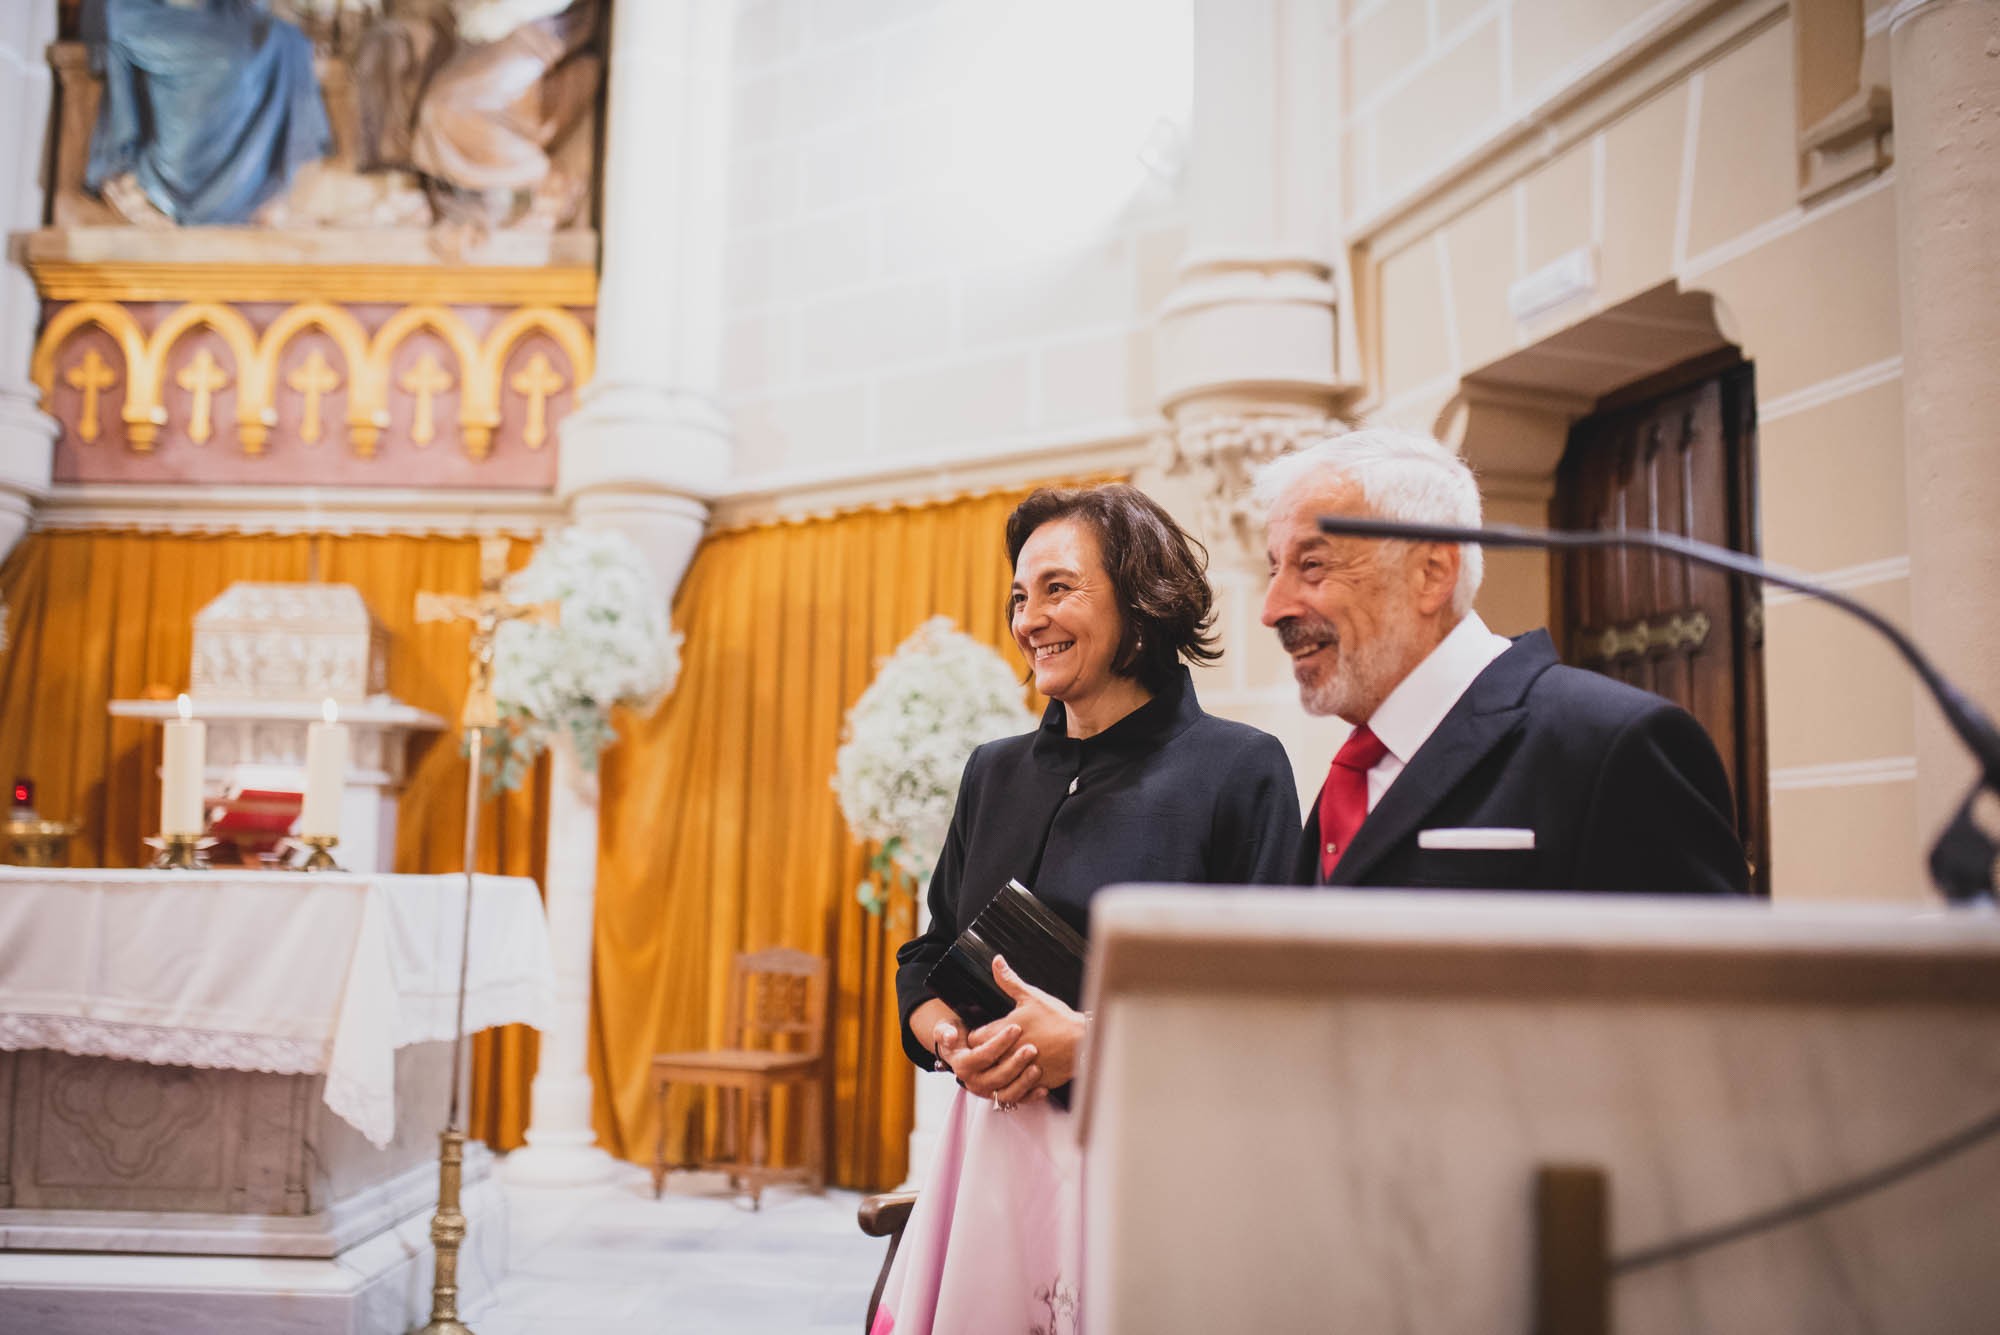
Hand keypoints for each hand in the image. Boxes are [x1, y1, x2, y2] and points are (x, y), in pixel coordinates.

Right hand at [931, 1014, 1039, 1103]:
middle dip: (1015, 1063)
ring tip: (1037, 1067)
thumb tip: (949, 1036)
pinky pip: (1016, 1101)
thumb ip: (945, 1031)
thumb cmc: (956, 1036)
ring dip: (1023, 1083)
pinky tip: (1043, 1089)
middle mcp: (974, 1082)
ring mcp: (987, 1092)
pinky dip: (1030, 1097)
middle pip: (996, 1077)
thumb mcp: (946, 1029)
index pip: (982, 1056)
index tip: (1016, 1027)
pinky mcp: (1000, 1097)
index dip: (999, 1043)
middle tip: (1032, 1048)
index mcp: (962, 1066)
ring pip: (1006, 1093)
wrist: (960, 1050)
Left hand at [966, 955, 1086, 1103]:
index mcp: (1003, 1031)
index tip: (984, 1034)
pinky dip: (1016, 1085)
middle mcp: (1007, 1054)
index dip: (976, 1037)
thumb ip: (1009, 981)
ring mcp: (1019, 1071)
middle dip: (984, 1056)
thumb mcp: (1032, 996)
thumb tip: (997, 961)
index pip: (974, 1039)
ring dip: (998, 1072)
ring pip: (996, 1080)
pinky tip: (1020, 1077)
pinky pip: (1016, 1092)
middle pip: (982, 1061)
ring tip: (1004, 1065)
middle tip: (990, 1050)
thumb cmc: (1058, 1018)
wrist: (1084, 1042)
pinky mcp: (1032, 1084)